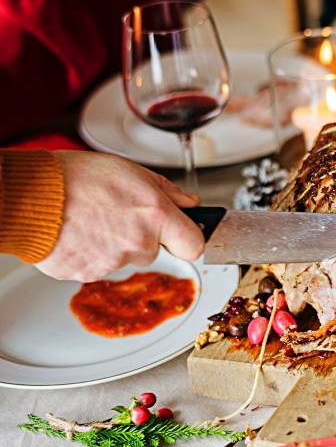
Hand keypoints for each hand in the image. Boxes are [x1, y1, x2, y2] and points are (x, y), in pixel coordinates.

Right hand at [36, 152, 204, 281]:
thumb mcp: (133, 171)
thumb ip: (168, 192)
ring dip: (112, 244)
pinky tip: (76, 231)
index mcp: (156, 216)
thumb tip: (190, 203)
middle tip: (116, 213)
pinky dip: (88, 253)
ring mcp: (112, 263)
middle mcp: (139, 244)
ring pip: (122, 258)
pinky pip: (95, 266)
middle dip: (140, 236)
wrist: (31, 195)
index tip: (182, 234)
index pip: (194, 245)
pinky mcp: (86, 275)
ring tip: (90, 218)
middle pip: (152, 251)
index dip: (188, 239)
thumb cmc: (78, 177)